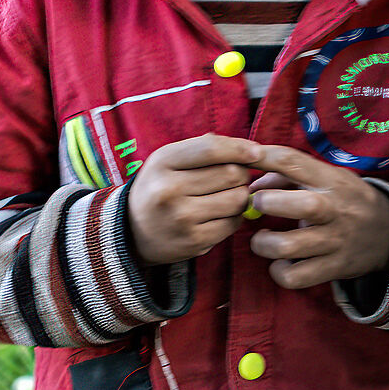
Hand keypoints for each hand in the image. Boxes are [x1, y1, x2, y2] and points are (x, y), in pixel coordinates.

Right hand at [127, 135, 261, 265]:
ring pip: (238, 199)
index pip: (211, 149)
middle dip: (241, 174)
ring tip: (223, 196)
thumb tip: (250, 149)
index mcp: (162, 163)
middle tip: (230, 179)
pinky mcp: (193, 241)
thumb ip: (205, 148)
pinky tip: (217, 215)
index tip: (257, 152)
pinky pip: (234, 223)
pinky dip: (233, 217)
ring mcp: (181, 218)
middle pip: (232, 173)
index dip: (240, 148)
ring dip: (239, 196)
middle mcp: (168, 190)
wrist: (131, 232)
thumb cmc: (160, 187)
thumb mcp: (169, 160)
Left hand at [245, 146, 388, 289]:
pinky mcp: (333, 268)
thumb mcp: (328, 178)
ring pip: (288, 246)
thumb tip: (252, 187)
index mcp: (332, 180)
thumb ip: (289, 176)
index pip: (293, 162)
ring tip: (263, 240)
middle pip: (299, 205)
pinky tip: (280, 262)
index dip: (261, 157)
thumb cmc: (346, 200)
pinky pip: (295, 277)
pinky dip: (279, 272)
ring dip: (264, 243)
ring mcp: (335, 241)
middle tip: (257, 205)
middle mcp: (335, 209)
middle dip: (266, 202)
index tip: (242, 157)